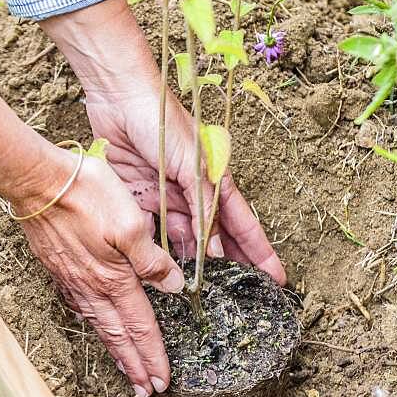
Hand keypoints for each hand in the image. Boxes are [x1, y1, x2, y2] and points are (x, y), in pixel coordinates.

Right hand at [14, 149, 184, 396]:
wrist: (36, 180)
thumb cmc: (85, 193)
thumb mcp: (130, 221)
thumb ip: (151, 257)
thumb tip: (171, 285)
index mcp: (114, 277)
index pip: (140, 324)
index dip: (153, 354)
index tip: (163, 380)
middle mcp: (91, 285)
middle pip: (118, 334)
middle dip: (134, 364)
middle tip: (146, 390)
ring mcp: (71, 277)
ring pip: (98, 323)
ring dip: (115, 349)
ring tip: (125, 369)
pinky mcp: (58, 265)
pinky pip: (80, 305)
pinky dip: (93, 323)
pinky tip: (94, 322)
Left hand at [42, 0, 284, 284]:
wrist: (119, 96)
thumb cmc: (163, 120)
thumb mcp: (190, 165)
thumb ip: (201, 207)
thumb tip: (213, 250)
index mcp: (213, 179)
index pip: (242, 224)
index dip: (259, 252)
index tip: (277, 280)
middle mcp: (192, 191)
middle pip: (213, 238)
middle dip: (226, 267)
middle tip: (236, 301)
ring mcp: (165, 194)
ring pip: (181, 239)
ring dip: (188, 264)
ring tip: (197, 297)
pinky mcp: (139, 194)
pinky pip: (151, 229)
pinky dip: (155, 249)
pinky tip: (160, 272)